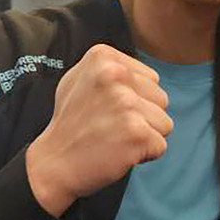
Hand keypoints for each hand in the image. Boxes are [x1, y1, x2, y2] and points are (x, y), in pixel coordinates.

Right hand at [25, 44, 172, 216]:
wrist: (54, 162)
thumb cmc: (70, 123)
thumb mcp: (80, 79)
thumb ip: (111, 69)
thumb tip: (144, 73)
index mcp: (104, 56)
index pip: (151, 79)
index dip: (136, 99)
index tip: (108, 109)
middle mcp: (116, 74)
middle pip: (161, 99)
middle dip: (144, 117)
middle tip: (112, 126)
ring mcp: (127, 103)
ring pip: (164, 123)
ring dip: (145, 136)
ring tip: (116, 138)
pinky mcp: (137, 132)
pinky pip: (160, 146)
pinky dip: (144, 155)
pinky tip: (118, 152)